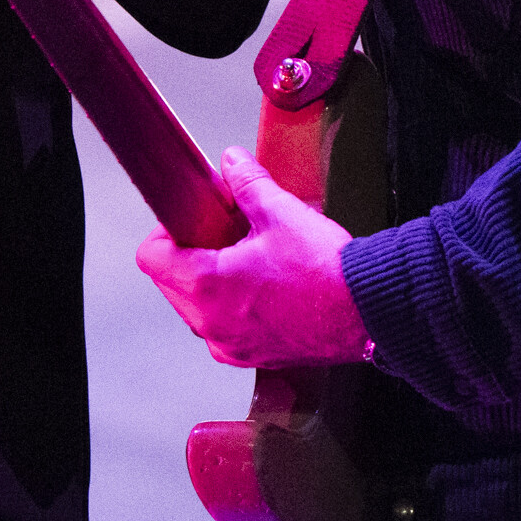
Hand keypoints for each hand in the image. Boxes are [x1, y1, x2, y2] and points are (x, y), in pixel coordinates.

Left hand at [137, 148, 368, 367]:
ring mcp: (232, 346)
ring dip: (207, 283)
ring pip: (195, 309)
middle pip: (169, 284)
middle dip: (187, 256)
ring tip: (244, 260)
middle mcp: (211, 324)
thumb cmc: (327, 273)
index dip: (163, 233)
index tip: (186, 221)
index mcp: (207, 287)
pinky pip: (223, 329)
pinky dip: (231, 308)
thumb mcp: (281, 213)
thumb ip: (248, 184)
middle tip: (218, 235)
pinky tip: (261, 287)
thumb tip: (234, 163)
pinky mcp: (254, 357)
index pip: (151, 259)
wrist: (369, 312)